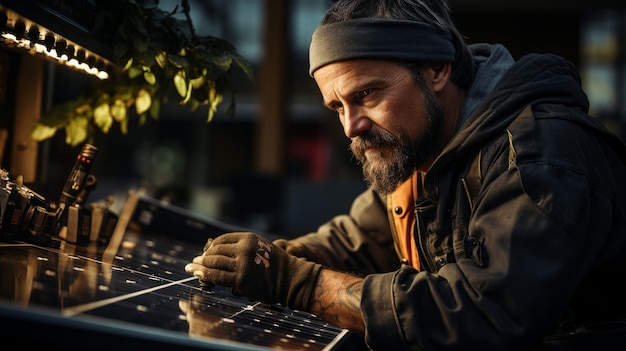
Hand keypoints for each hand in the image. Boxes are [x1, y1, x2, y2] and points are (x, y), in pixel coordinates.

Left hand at [185, 232, 321, 309]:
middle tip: (194, 262)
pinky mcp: (240, 280)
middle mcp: (244, 249)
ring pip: (213, 263)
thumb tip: (215, 253)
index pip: (222, 239)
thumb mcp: (259, 248)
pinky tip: (198, 276)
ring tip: (192, 268)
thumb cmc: (274, 266)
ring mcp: (242, 264)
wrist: (290, 279)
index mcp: (248, 238)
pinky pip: (217, 277)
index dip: (211, 247)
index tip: (205, 253)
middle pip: (215, 251)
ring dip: (200, 266)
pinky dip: (205, 276)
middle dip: (203, 257)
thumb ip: (241, 248)